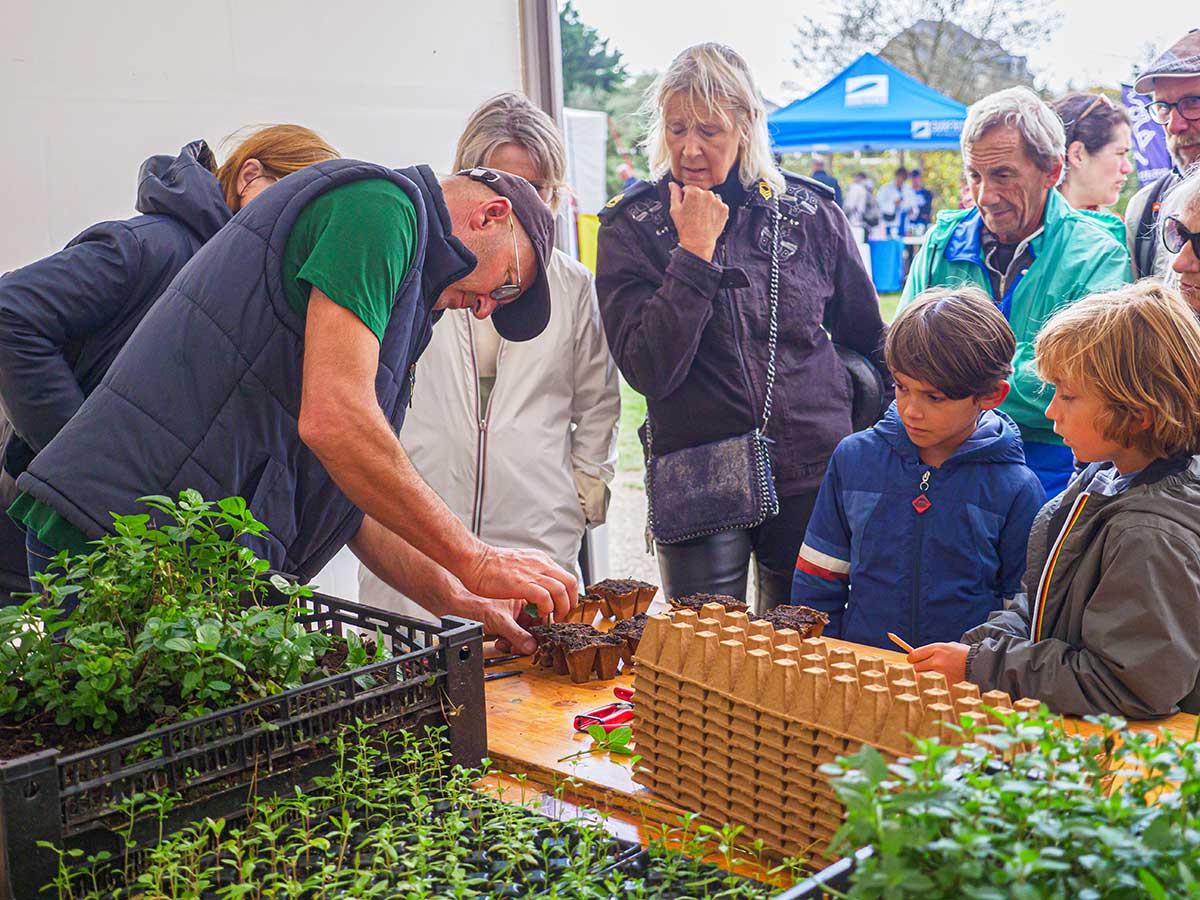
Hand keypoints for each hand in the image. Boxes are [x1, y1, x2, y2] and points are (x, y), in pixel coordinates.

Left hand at [442, 589, 540, 655]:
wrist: (455, 610)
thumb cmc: (475, 606)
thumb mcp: (499, 621)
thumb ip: (517, 635)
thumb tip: (532, 647)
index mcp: (525, 600)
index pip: (542, 617)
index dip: (540, 632)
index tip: (537, 643)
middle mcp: (521, 609)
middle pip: (534, 630)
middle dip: (525, 641)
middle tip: (517, 646)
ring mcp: (513, 618)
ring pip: (524, 637)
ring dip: (515, 644)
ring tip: (504, 643)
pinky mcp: (505, 627)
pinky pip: (513, 640)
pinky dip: (508, 644)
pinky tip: (499, 642)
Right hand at [462, 545, 576, 623]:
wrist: (473, 559)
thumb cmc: (490, 565)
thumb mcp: (519, 564)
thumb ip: (532, 573)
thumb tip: (539, 586)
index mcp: (540, 560)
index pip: (567, 577)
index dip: (570, 594)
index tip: (564, 606)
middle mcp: (540, 564)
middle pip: (570, 583)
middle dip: (570, 603)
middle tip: (562, 615)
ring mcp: (532, 573)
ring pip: (561, 591)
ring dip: (561, 608)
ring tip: (552, 618)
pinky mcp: (522, 583)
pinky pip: (545, 597)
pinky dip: (546, 608)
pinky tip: (539, 613)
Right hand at [668, 182, 727, 261]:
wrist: (699, 242)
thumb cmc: (686, 228)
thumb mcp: (675, 209)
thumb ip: (674, 193)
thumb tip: (673, 185)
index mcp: (694, 192)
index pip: (689, 188)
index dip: (686, 197)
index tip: (686, 205)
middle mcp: (707, 194)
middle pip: (700, 192)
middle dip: (697, 200)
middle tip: (693, 212)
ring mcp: (717, 201)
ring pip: (710, 198)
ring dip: (706, 204)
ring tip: (701, 216)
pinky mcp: (724, 209)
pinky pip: (718, 205)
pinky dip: (714, 210)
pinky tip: (708, 217)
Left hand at [908, 642, 970, 684]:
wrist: (980, 664)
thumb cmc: (962, 654)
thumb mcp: (947, 646)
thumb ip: (931, 652)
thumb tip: (915, 658)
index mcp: (937, 649)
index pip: (913, 656)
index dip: (911, 659)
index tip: (913, 661)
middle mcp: (937, 661)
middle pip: (916, 668)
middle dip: (918, 669)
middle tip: (925, 669)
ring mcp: (941, 674)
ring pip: (922, 679)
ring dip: (925, 678)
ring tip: (933, 675)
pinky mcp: (946, 685)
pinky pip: (933, 686)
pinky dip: (935, 685)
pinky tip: (941, 681)